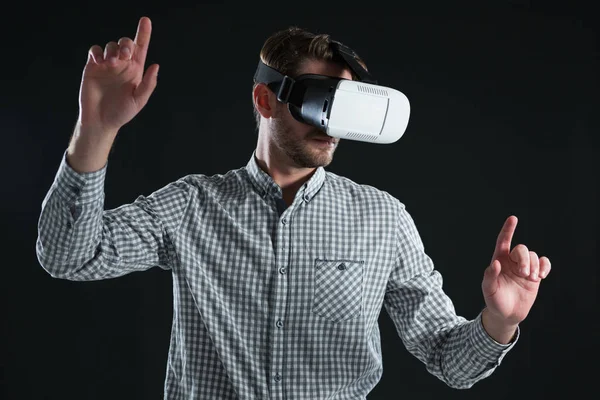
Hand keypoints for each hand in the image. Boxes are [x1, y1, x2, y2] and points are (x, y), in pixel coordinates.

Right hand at [79, 16, 158, 134]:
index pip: (141, 48)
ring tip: (113, 63)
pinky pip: (95, 51)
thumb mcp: (138, 101)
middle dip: (126, 44)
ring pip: (110, 46)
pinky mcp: (93, 67)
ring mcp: (107, 65)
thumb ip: (148, 84)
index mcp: (135, 71)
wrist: (101, 121)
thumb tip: (155, 66)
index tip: (146, 20)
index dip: (144, 33)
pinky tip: (100, 61)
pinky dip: (97, 52)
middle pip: (125, 43)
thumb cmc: (121, 113)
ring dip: (113, 50)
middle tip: (126, 55)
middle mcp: (122, 65)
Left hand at [482, 216, 550, 326]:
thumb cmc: (495, 301)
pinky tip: (542, 275)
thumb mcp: (489, 290)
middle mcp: (511, 261)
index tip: (513, 218)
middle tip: (524, 274)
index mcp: (498, 260)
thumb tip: (495, 263)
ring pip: (533, 256)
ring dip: (534, 265)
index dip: (508, 230)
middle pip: (521, 249)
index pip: (503, 241)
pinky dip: (545, 266)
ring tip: (532, 279)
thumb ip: (490, 276)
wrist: (507, 314)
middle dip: (524, 259)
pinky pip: (543, 263)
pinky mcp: (535, 275)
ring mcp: (524, 267)